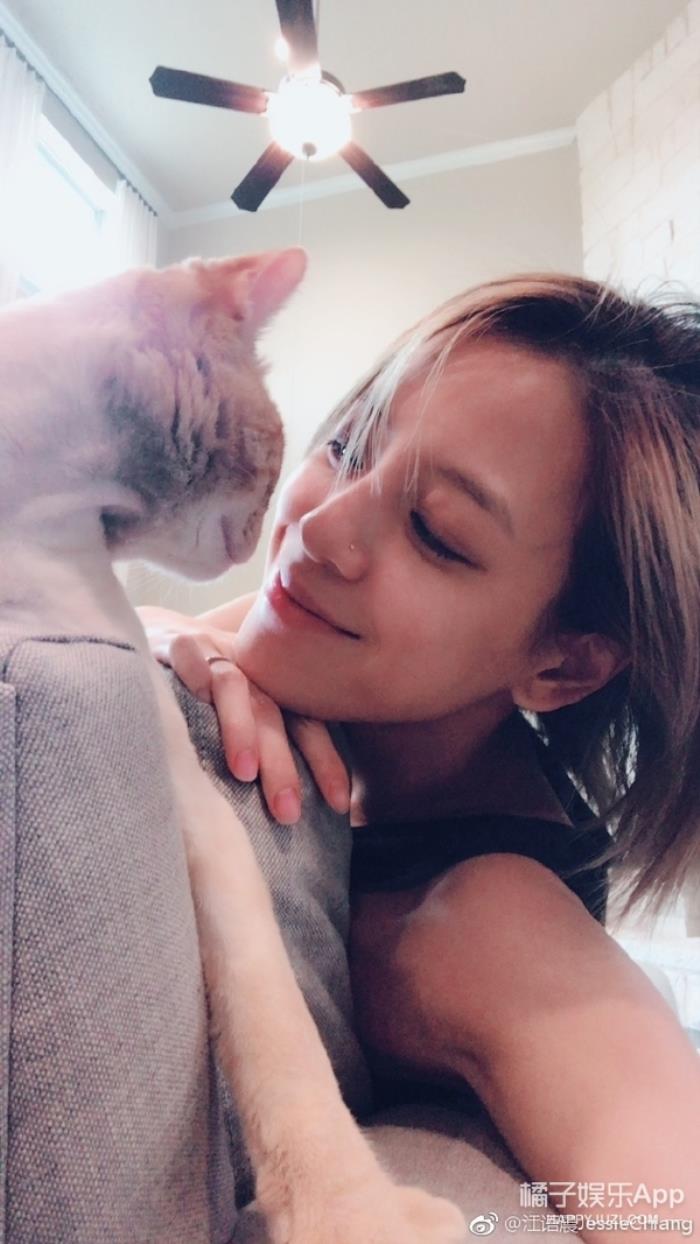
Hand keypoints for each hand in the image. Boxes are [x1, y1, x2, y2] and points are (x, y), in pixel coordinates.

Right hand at [138, 606, 350, 824]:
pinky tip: (198, 695)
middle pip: (273, 715)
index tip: (339, 804)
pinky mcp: (176, 643)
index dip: (325, 761)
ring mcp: (214, 654)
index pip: (307, 724)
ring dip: (241, 729)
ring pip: (233, 688)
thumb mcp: (243, 716)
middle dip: (282, 765)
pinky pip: (187, 655)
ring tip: (245, 773)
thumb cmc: (205, 692)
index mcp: (273, 690)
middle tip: (288, 812)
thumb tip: (293, 814)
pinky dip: (195, 672)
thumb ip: (266, 753)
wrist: (162, 635)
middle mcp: (250, 672)